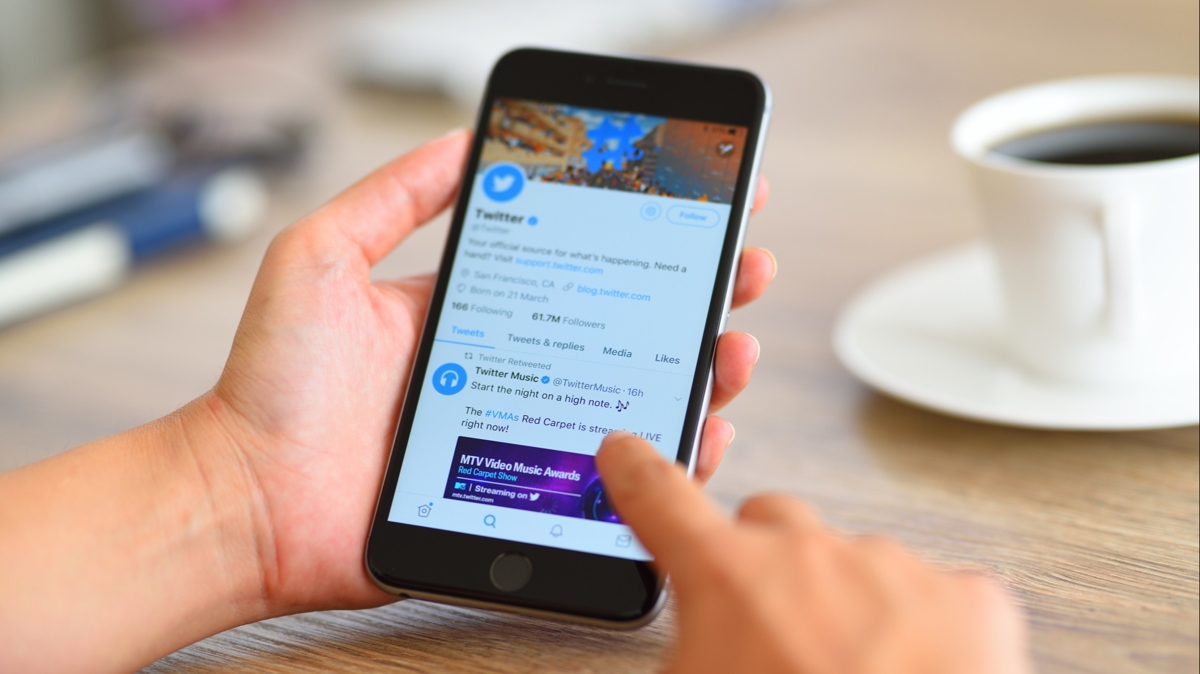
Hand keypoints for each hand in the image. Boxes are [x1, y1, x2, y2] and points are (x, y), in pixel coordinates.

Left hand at [199, 130, 775, 614]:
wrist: (248, 499)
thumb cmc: (271, 385)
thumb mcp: (323, 259)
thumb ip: (391, 197)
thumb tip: (461, 137)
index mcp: (477, 313)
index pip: (580, 267)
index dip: (642, 238)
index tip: (696, 207)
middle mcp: (511, 371)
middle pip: (626, 330)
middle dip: (696, 297)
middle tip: (743, 270)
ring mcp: (523, 435)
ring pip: (635, 402)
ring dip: (700, 372)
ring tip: (734, 347)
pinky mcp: (524, 498)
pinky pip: (615, 482)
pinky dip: (668, 459)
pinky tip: (699, 432)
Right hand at [596, 433, 1032, 673]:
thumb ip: (686, 653)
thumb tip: (697, 644)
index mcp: (726, 581)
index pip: (660, 498)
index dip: (636, 470)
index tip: (626, 450)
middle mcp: (807, 555)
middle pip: (770, 521)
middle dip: (765, 562)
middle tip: (775, 631)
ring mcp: (894, 569)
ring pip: (856, 560)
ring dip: (849, 602)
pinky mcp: (969, 597)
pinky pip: (938, 592)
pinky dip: (927, 628)